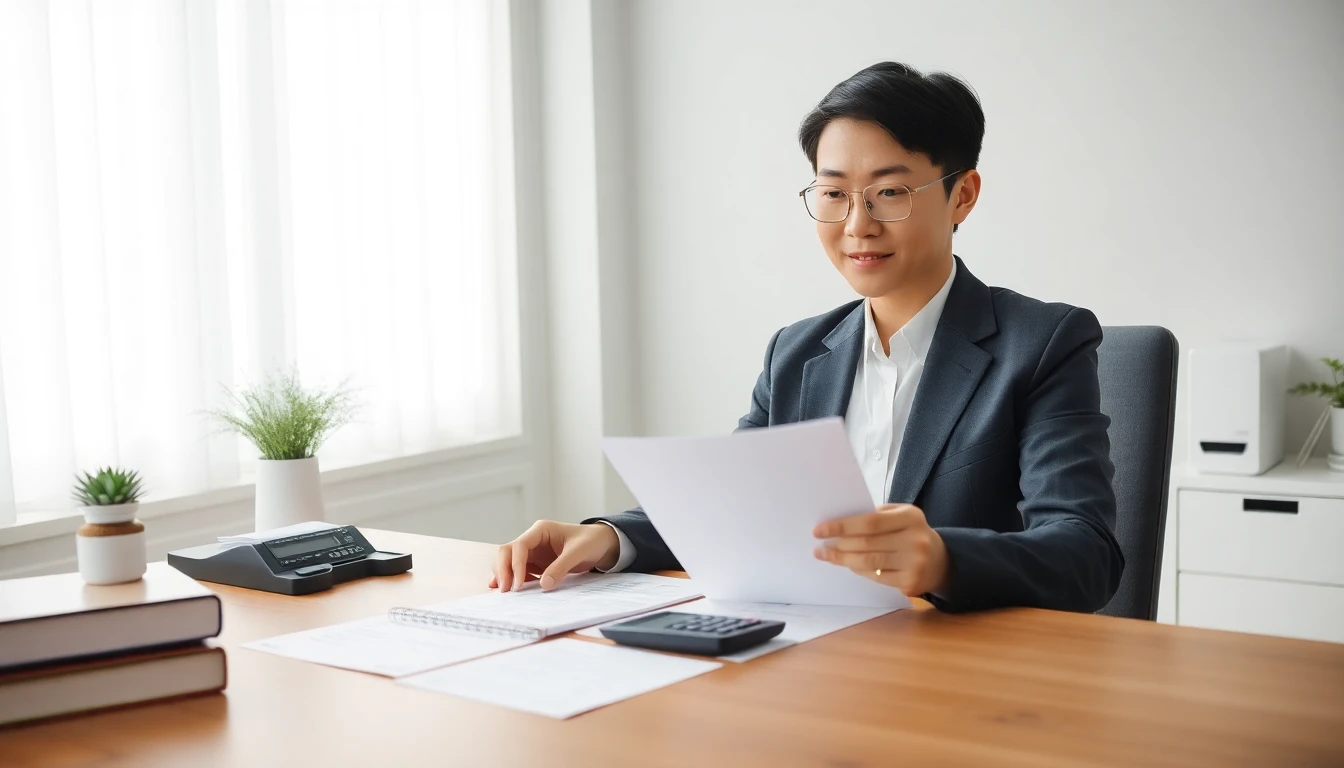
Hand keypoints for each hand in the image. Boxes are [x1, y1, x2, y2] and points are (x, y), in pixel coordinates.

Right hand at [488, 520, 619, 592]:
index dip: (515, 565)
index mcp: (540, 530)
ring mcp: (532, 552)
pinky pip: (518, 571)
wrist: (602, 544)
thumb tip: (543, 585)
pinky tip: (509, 591)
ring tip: (504, 593)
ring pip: (509, 562)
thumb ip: (561, 567)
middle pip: (507, 552)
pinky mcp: (535, 564)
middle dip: (503, 570)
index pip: (519, 546)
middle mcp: (532, 540)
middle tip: (505, 591)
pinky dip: (512, 580)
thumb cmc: (591, 541)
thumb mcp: (578, 552)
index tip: (518, 584)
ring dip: (504, 575)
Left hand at [812, 504, 949, 595]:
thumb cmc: (912, 533)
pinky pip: (876, 577)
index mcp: (911, 517)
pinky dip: (858, 570)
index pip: (870, 522)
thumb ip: (876, 515)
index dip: (842, 526)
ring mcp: (914, 564)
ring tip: (827, 555)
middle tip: (820, 545)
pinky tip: (848, 564)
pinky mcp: (910, 583)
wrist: (942, 561)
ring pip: (869, 563)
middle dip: (839, 544)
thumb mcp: (902, 515)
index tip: (820, 529)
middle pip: (867, 543)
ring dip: (843, 559)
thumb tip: (840, 523)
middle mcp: (915, 540)